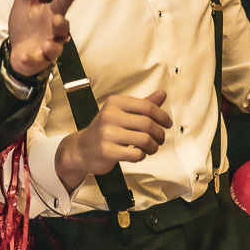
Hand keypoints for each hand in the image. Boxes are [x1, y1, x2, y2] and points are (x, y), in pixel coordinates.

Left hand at [6, 0, 77, 75]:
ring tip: (44, 44)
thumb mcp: (24, 1)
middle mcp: (54, 30)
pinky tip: (26, 56)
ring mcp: (49, 46)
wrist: (16, 49)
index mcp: (50, 13)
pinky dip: (33, 59)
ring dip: (51, 45)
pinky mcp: (41, 59)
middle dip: (62, 24)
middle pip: (63, 27)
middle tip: (57, 18)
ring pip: (56, 46)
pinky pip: (40, 60)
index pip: (62, 4)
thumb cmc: (24, 23)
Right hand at [54, 90, 171, 192]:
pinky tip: (137, 154)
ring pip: (145, 140)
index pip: (147, 106)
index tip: (167, 124)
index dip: (162, 116)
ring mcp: (107, 133)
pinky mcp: (107, 150)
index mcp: (115, 103)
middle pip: (148, 123)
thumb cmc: (105, 130)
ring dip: (153, 147)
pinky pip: (136, 154)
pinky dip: (142, 156)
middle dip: (159, 134)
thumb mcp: (122, 113)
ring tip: (150, 148)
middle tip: (159, 140)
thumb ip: (142, 105)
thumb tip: (162, 94)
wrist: (82, 149)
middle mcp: (110, 115)